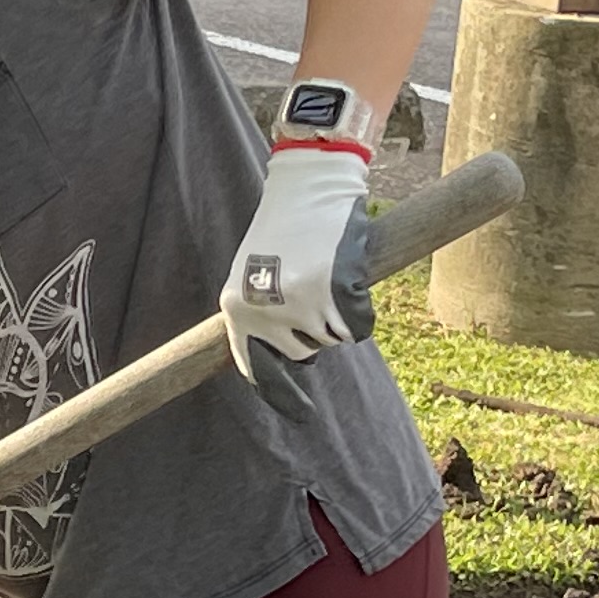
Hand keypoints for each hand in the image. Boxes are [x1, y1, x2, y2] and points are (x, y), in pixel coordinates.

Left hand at [222, 135, 378, 419]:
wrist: (309, 181)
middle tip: (316, 289)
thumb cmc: (284, 224)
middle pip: (305, 352)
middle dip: (316, 329)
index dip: (282, 394)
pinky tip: (350, 274)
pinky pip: (358, 324)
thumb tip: (288, 357)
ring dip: (339, 314)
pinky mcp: (336, 291)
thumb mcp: (253, 272)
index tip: (300, 416)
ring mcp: (301, 303)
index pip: (258, 369)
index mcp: (237, 309)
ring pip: (334, 338)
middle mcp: (266, 312)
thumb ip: (261, 313)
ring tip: (329, 273)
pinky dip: (361, 307)